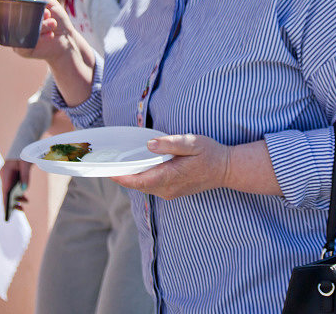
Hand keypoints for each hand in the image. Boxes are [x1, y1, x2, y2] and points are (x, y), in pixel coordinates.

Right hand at [0, 158, 30, 212]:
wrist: (24, 146)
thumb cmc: (24, 154)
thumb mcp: (26, 164)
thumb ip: (25, 176)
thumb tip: (24, 189)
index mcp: (5, 172)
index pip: (4, 189)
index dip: (6, 201)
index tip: (7, 210)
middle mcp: (3, 175)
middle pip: (6, 192)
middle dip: (12, 202)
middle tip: (20, 210)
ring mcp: (6, 176)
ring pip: (9, 191)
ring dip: (15, 199)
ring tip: (23, 206)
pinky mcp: (10, 177)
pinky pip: (12, 188)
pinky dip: (17, 194)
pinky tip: (24, 199)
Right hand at [9, 0, 78, 63]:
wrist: (68, 40)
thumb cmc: (58, 21)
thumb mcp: (50, 3)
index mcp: (20, 13)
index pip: (11, 5)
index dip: (18, 1)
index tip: (34, 2)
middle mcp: (16, 25)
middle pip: (15, 17)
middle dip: (33, 14)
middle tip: (47, 13)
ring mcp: (18, 38)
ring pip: (21, 30)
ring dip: (40, 25)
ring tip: (52, 23)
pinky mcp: (22, 51)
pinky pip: (25, 44)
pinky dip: (40, 38)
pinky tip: (50, 35)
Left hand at [111, 134, 230, 199]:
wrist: (227, 170)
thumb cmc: (210, 153)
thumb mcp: (192, 142)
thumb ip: (170, 144)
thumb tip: (150, 145)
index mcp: (170, 177)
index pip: (139, 181)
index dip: (122, 178)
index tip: (108, 171)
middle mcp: (167, 189)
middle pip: (138, 186)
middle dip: (123, 177)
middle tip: (108, 165)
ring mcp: (170, 192)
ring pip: (144, 187)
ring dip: (131, 179)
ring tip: (118, 166)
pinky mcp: (173, 191)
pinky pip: (152, 187)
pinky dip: (142, 180)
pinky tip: (138, 169)